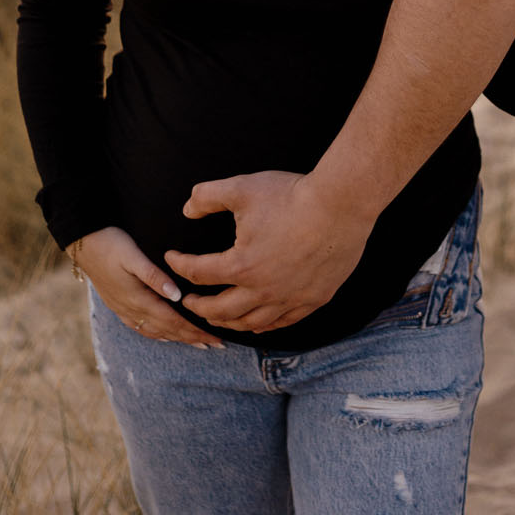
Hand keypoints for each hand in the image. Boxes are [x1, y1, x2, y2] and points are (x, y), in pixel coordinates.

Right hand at [71, 225, 222, 346]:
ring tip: (197, 343)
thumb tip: (177, 295)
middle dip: (193, 338)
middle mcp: (132, 309)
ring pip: (156, 332)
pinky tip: (165, 335)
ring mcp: (124, 309)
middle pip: (168, 330)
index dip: (196, 332)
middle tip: (217, 345)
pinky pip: (141, 328)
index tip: (216, 339)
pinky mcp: (118, 305)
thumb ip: (155, 276)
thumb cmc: (111, 244)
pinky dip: (158, 334)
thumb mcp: (133, 256)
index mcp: (139, 299)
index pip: (174, 322)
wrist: (82, 242)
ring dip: (178, 338)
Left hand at [164, 170, 373, 334]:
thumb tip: (187, 209)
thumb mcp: (242, 188)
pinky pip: (283, 322)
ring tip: (219, 318)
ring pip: (251, 323)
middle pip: (220, 311)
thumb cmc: (291, 196)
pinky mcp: (313, 300)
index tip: (173, 257)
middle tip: (189, 303)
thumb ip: (208, 197)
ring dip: (229, 323)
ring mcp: (289, 299)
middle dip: (199, 307)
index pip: (199, 273)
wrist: (341, 205)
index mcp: (240, 266)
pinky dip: (264, 326)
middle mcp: (262, 291)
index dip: (180, 264)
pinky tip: (258, 323)